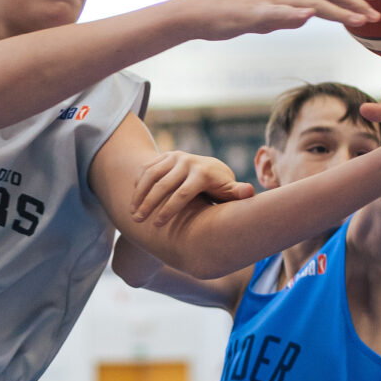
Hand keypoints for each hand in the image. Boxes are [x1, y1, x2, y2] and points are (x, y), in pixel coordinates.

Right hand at [132, 151, 254, 225]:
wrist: (210, 167)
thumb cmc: (219, 188)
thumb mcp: (228, 192)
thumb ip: (237, 193)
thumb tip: (249, 192)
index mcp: (202, 173)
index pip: (182, 193)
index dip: (169, 210)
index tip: (158, 225)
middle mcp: (186, 162)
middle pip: (163, 185)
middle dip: (149, 204)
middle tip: (138, 220)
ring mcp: (173, 157)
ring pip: (150, 176)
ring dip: (138, 195)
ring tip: (132, 213)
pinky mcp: (164, 156)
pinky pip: (146, 169)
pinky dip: (137, 184)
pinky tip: (133, 200)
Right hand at [182, 0, 380, 40]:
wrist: (203, 13)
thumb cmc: (236, 16)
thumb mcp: (270, 18)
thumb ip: (291, 15)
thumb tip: (310, 16)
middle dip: (356, 1)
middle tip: (377, 15)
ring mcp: (272, 0)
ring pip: (310, 1)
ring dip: (338, 10)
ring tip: (358, 19)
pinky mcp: (255, 12)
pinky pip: (278, 12)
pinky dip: (295, 12)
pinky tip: (310, 15)